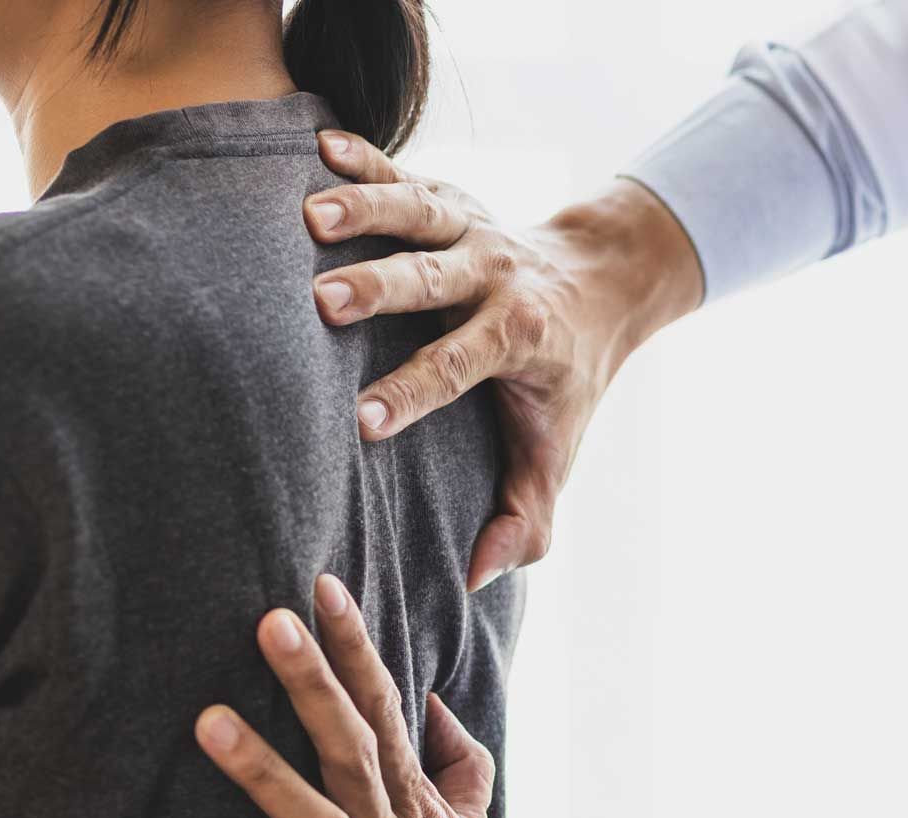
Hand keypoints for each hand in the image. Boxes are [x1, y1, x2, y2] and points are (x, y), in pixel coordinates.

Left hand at [120, 575, 671, 817]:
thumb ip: (458, 765)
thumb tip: (433, 704)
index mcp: (417, 809)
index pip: (387, 713)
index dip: (356, 650)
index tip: (323, 588)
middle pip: (352, 750)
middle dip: (314, 683)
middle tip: (270, 620)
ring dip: (263, 777)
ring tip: (210, 722)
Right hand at [305, 131, 702, 591]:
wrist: (598, 284)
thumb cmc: (564, 384)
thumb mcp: (555, 454)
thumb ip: (526, 521)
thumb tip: (476, 578)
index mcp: (521, 337)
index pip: (461, 366)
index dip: (414, 394)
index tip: (363, 422)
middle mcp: (497, 276)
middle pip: (435, 279)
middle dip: (381, 290)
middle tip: (323, 304)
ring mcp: (474, 230)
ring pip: (421, 213)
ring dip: (367, 211)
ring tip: (309, 217)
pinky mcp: (453, 200)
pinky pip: (409, 176)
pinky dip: (366, 160)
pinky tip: (317, 148)